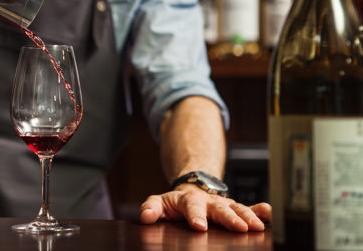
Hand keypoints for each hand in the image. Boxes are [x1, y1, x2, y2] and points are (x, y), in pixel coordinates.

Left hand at [139, 184, 271, 231]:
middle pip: (220, 209)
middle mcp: (209, 201)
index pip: (191, 207)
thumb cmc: (176, 202)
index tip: (199, 226)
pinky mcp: (235, 209)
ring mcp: (224, 204)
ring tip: (258, 226)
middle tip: (240, 228)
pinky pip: (252, 208)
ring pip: (238, 208)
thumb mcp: (160, 202)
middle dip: (230, 218)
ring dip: (248, 216)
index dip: (195, 216)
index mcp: (189, 199)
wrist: (192, 188)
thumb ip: (151, 208)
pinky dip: (262, 210)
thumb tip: (145, 217)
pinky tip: (271, 214)